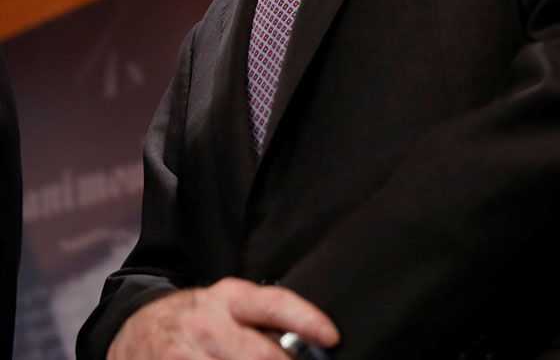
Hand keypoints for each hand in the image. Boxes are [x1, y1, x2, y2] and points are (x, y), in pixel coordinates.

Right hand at [108, 278, 339, 359]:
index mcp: (231, 298)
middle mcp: (207, 322)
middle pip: (259, 354)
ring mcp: (184, 351)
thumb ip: (265, 323)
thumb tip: (311, 347)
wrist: (135, 328)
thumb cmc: (199, 319)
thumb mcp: (231, 307)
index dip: (307, 321)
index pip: (275, 304)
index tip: (332, 337)